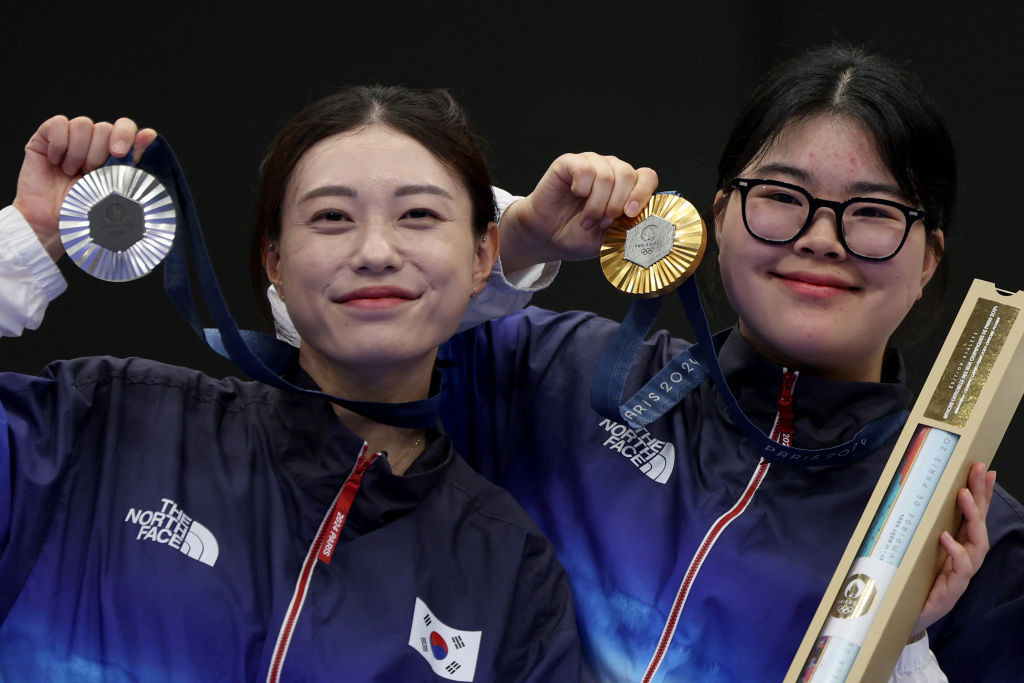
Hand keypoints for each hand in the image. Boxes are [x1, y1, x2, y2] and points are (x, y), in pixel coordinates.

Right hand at [12, 116, 157, 261]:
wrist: (54, 223)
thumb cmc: (86, 211)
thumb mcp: (115, 187)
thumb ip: (131, 159)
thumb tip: (150, 134)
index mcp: (113, 153)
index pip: (125, 126)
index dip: (125, 134)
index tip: (119, 153)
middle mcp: (92, 143)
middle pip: (104, 127)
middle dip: (99, 153)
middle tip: (89, 173)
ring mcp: (69, 139)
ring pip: (82, 124)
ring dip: (78, 151)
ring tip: (70, 172)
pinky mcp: (45, 139)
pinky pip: (57, 124)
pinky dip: (59, 143)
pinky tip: (56, 161)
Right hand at [498, 152, 657, 274]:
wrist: (548, 237)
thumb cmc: (578, 235)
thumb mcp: (609, 239)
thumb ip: (629, 229)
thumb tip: (648, 226)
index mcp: (626, 187)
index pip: (647, 177)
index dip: (642, 193)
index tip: (630, 214)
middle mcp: (611, 170)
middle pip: (628, 175)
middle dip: (616, 205)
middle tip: (602, 224)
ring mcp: (592, 164)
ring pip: (606, 176)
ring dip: (596, 204)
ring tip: (587, 220)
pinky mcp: (570, 163)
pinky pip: (585, 169)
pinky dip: (581, 189)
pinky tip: (575, 196)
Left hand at [911, 462, 994, 635]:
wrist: (905, 615)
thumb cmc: (912, 578)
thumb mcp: (915, 547)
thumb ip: (918, 526)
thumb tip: (914, 498)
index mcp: (959, 544)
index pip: (975, 514)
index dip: (982, 492)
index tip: (985, 468)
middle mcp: (966, 556)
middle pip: (980, 522)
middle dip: (981, 495)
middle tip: (977, 471)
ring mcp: (962, 573)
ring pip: (977, 542)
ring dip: (972, 516)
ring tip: (963, 495)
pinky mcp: (953, 589)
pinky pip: (961, 568)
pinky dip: (956, 551)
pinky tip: (946, 537)